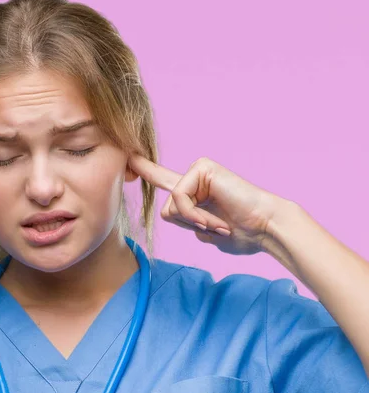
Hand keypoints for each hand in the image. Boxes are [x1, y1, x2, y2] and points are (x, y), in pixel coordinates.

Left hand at [128, 155, 285, 254]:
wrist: (265, 228)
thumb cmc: (242, 233)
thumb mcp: (206, 232)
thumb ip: (188, 222)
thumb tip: (175, 212)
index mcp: (194, 190)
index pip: (162, 180)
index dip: (145, 171)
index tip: (127, 159)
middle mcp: (194, 176)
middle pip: (166, 210)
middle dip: (188, 227)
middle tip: (217, 227)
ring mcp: (198, 169)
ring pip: (171, 207)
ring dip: (194, 223)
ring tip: (219, 223)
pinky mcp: (202, 167)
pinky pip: (180, 200)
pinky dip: (195, 217)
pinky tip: (215, 219)